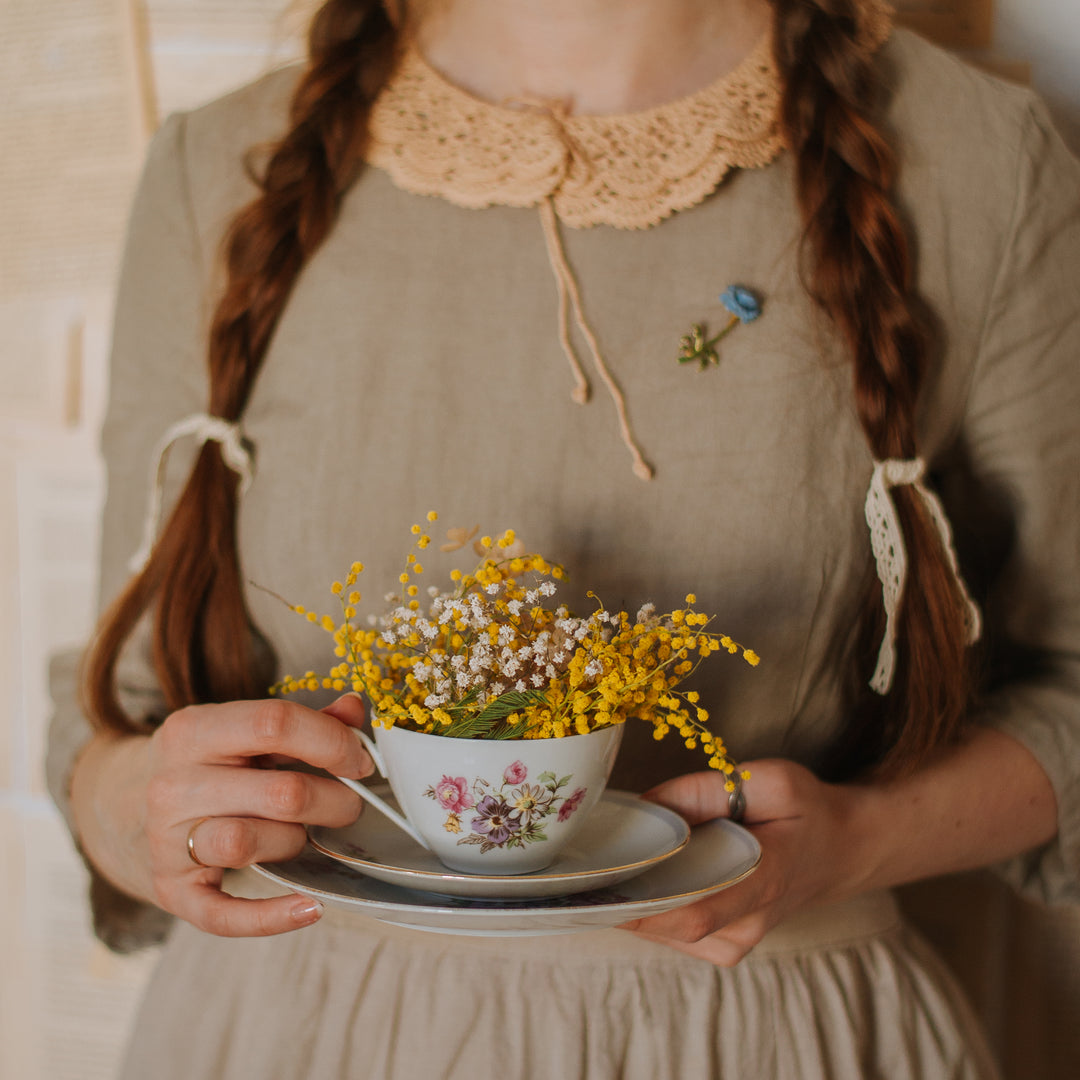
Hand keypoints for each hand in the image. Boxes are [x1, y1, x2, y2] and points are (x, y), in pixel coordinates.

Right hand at [73, 693, 373, 937]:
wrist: (122, 808)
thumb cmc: (206, 766)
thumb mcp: (241, 733)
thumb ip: (302, 722)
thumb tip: (354, 709)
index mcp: (194, 730)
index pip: (274, 723)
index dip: (331, 742)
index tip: (361, 761)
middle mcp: (173, 784)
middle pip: (280, 792)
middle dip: (333, 801)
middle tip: (349, 805)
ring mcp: (167, 841)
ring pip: (250, 843)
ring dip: (296, 842)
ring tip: (305, 835)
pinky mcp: (171, 891)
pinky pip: (224, 914)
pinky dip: (272, 917)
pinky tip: (310, 907)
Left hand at [620, 760, 869, 965]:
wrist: (845, 850)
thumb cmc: (808, 811)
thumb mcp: (773, 780)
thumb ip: (709, 791)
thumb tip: (649, 805)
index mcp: (763, 882)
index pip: (696, 911)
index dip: (643, 907)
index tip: (600, 889)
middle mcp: (748, 925)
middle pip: (671, 925)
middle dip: (622, 898)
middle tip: (583, 867)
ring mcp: (737, 942)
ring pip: (667, 931)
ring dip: (632, 902)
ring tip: (603, 865)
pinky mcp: (726, 944)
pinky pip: (674, 932)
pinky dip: (649, 908)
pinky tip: (636, 876)